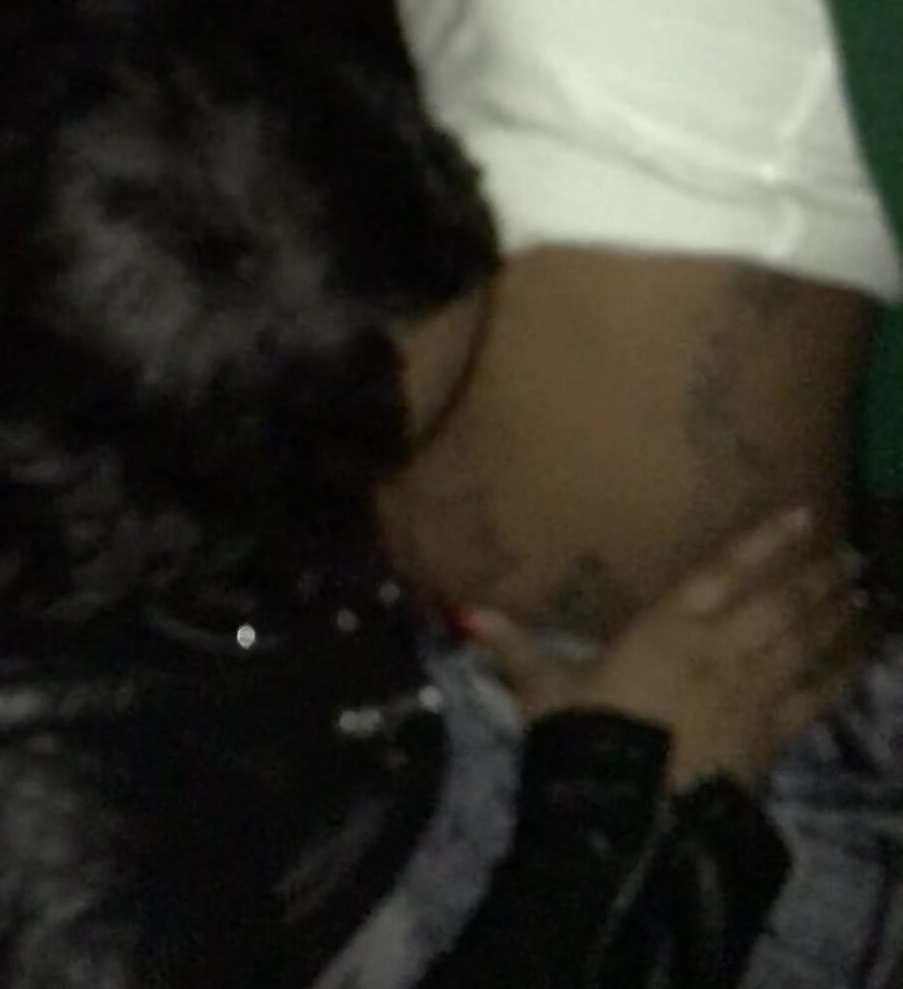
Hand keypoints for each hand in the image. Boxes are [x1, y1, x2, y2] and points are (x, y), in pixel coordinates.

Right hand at [463, 507, 871, 788]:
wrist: (626, 818)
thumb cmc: (583, 744)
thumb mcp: (544, 691)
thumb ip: (515, 647)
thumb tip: (467, 612)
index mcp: (665, 627)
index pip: (723, 570)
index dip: (764, 539)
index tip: (804, 511)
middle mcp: (718, 648)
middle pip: (778, 601)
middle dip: (816, 574)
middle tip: (850, 552)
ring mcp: (750, 692)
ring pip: (804, 641)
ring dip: (838, 613)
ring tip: (866, 589)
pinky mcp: (769, 738)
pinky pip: (818, 696)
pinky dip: (846, 671)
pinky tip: (867, 652)